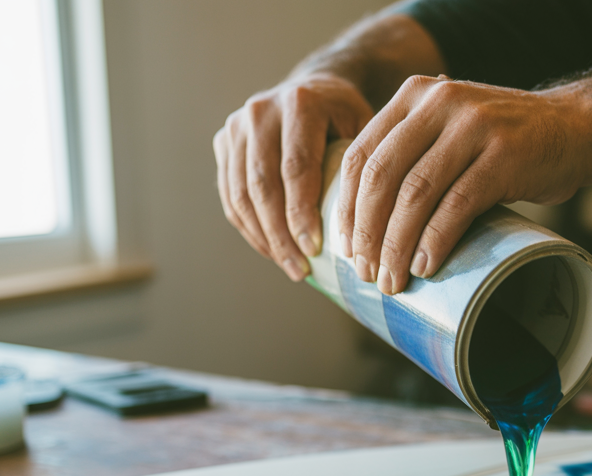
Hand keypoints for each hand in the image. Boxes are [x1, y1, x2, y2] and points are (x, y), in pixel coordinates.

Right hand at [214, 73, 372, 280]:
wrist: (315, 89)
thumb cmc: (348, 119)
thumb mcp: (365, 131)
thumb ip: (363, 167)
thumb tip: (368, 227)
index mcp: (301, 102)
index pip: (296, 168)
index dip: (301, 213)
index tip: (314, 250)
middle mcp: (261, 109)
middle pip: (263, 184)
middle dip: (280, 234)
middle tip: (300, 270)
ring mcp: (237, 125)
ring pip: (241, 193)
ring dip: (264, 237)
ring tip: (289, 266)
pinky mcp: (224, 141)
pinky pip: (230, 195)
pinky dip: (249, 228)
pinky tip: (271, 250)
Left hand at [337, 75, 591, 293]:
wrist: (576, 127)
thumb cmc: (505, 142)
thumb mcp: (450, 131)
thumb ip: (412, 157)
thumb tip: (365, 226)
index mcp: (415, 96)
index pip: (362, 155)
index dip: (347, 208)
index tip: (344, 249)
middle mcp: (439, 102)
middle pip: (383, 177)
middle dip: (368, 233)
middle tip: (365, 273)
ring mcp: (473, 126)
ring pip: (416, 194)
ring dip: (398, 245)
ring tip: (393, 280)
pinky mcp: (504, 155)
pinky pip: (457, 204)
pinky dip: (436, 241)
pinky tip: (426, 266)